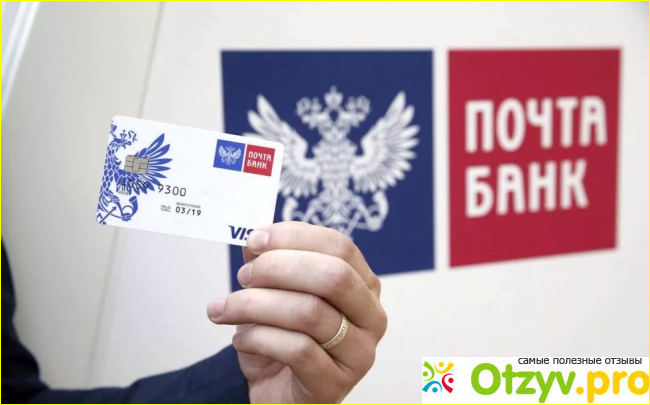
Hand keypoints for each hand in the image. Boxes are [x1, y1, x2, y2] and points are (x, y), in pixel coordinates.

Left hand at [207, 222, 387, 402]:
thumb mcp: (275, 293)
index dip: (295, 237)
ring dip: (256, 304)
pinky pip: (296, 350)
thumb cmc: (282, 338)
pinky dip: (258, 338)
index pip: (340, 246)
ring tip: (226, 308)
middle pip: (333, 276)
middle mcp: (371, 316)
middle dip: (279, 268)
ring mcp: (359, 353)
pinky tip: (241, 339)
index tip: (255, 240)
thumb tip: (255, 240)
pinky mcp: (335, 384)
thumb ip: (269, 262)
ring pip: (310, 313)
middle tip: (244, 276)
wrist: (279, 393)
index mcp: (363, 284)